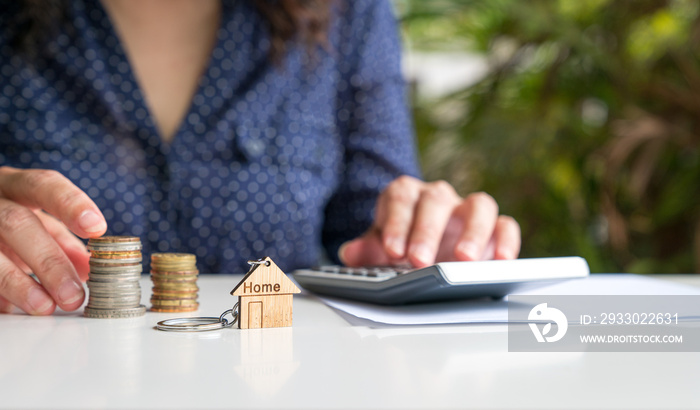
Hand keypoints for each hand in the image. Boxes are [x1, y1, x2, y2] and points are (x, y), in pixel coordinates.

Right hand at [0, 167, 106, 314]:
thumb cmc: (9, 225)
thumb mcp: (37, 225)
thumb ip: (65, 244)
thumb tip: (93, 268)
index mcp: (15, 186)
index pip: (43, 185)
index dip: (70, 204)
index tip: (96, 227)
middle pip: (17, 223)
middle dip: (49, 261)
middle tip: (72, 294)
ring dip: (18, 283)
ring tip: (44, 306)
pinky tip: (9, 308)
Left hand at [339, 175, 520, 266]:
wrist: (418, 250)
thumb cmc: (398, 245)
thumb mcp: (377, 248)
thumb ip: (365, 250)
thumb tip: (350, 253)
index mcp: (406, 194)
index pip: (401, 197)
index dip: (396, 222)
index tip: (392, 250)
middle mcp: (439, 197)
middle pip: (436, 201)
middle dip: (427, 232)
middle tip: (419, 261)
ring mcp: (468, 210)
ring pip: (479, 205)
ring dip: (472, 232)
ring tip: (464, 260)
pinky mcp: (495, 227)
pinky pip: (506, 225)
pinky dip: (506, 240)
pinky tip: (501, 261)